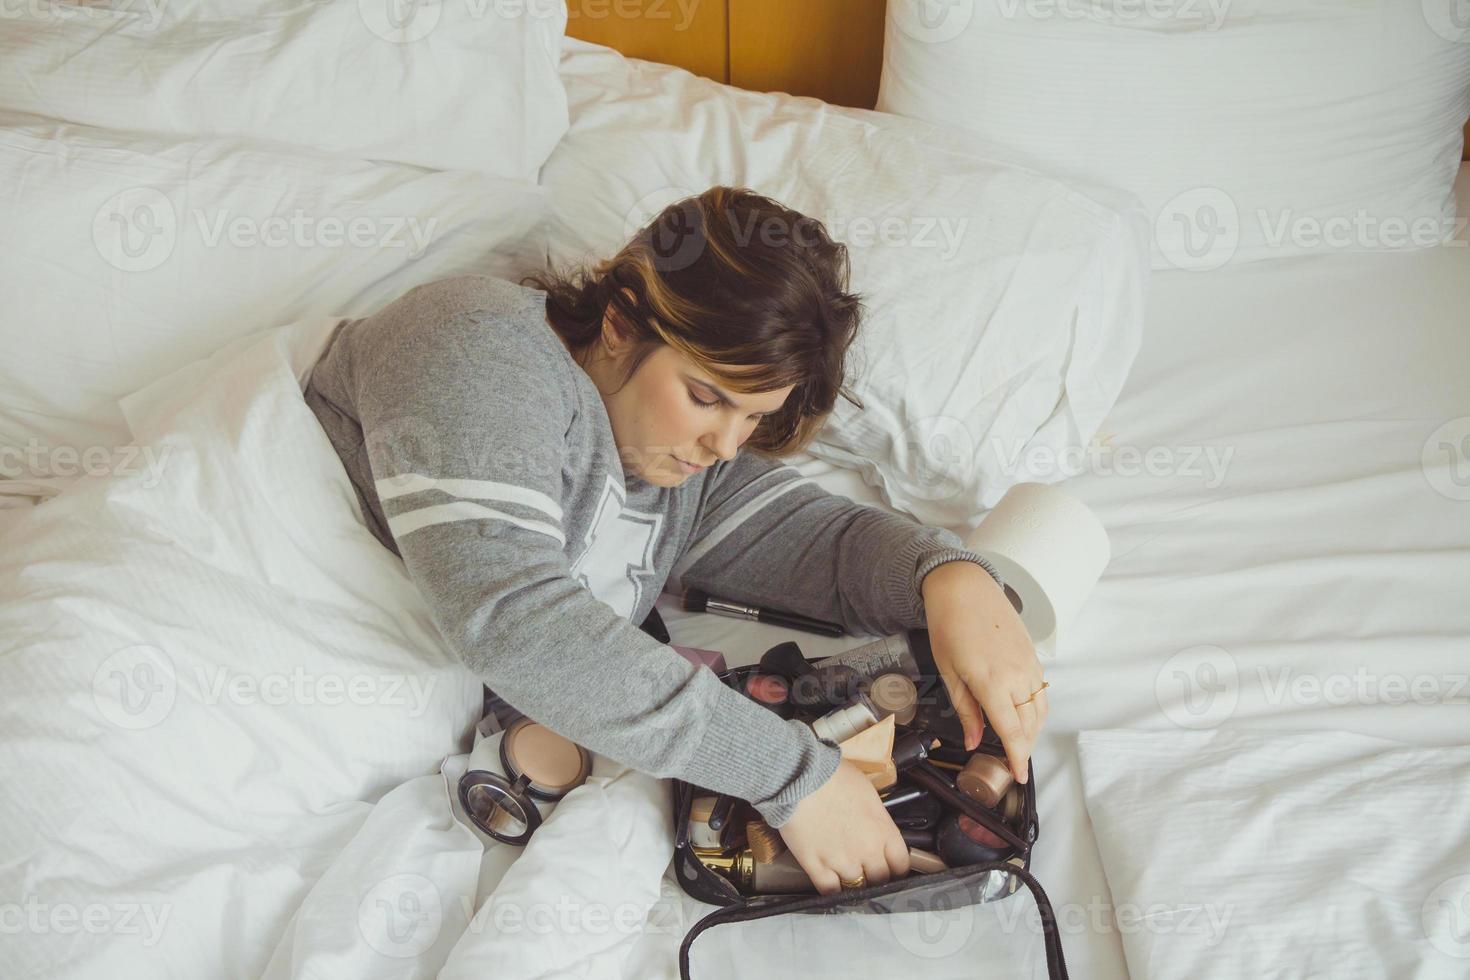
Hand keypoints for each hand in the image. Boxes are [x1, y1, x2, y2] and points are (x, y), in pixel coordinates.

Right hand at [778, 758, 909, 894]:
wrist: (800, 776)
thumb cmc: (833, 775)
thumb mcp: (867, 792)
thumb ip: (876, 817)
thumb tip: (875, 827)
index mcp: (883, 830)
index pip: (901, 864)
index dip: (896, 868)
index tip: (890, 867)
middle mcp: (867, 851)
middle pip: (880, 880)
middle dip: (875, 876)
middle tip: (867, 871)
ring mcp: (842, 861)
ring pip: (856, 888)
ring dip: (853, 883)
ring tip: (845, 874)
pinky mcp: (816, 866)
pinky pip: (829, 891)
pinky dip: (831, 891)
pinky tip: (830, 884)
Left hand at [921, 561, 1047, 782]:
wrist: (964, 588)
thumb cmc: (950, 626)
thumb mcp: (949, 672)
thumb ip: (965, 710)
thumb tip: (972, 740)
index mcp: (992, 683)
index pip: (1012, 732)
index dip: (1017, 757)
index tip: (1018, 775)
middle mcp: (1017, 676)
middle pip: (1030, 725)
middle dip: (1025, 748)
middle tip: (1014, 763)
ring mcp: (1029, 665)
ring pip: (1040, 710)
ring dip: (1033, 730)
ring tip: (1019, 743)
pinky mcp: (1033, 656)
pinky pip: (1041, 691)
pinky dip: (1036, 709)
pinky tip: (1024, 715)